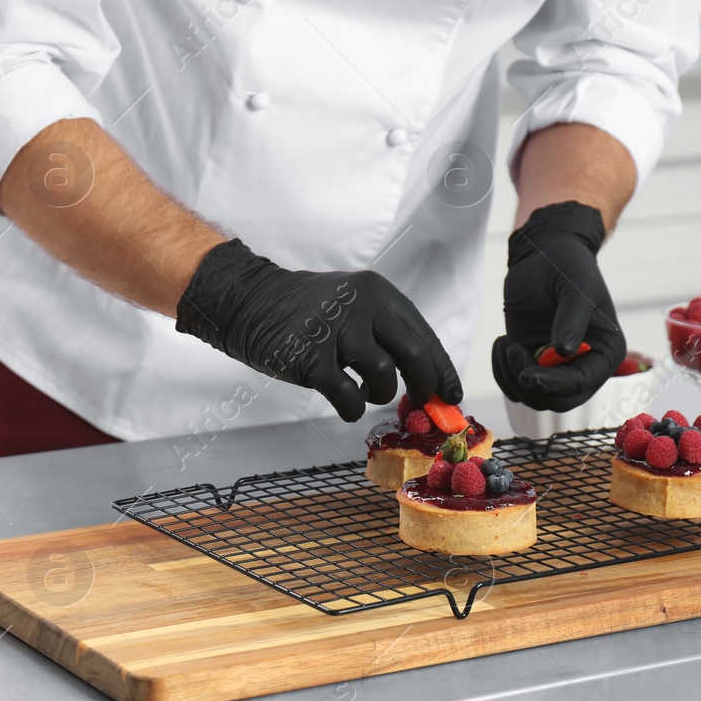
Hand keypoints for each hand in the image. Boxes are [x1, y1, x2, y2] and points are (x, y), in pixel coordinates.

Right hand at [177, 239, 461, 421]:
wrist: (250, 300)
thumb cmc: (306, 311)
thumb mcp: (351, 305)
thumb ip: (384, 333)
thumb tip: (423, 378)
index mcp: (378, 293)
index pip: (424, 336)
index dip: (442, 370)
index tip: (450, 395)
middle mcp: (362, 307)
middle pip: (413, 355)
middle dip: (423, 386)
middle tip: (417, 402)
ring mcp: (335, 331)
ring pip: (382, 375)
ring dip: (379, 392)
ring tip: (364, 391)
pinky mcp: (310, 358)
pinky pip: (347, 395)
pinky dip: (352, 407)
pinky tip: (346, 403)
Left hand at [492, 202, 625, 411]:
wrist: (543, 253)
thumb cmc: (568, 266)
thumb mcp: (575, 287)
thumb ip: (572, 318)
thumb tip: (565, 352)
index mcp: (606, 353)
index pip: (581, 384)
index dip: (554, 385)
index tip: (528, 374)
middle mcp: (584, 365)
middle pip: (558, 400)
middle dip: (531, 384)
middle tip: (513, 352)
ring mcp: (556, 367)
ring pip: (533, 396)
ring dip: (512, 376)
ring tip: (506, 342)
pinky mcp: (531, 361)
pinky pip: (515, 384)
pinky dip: (503, 372)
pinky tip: (502, 342)